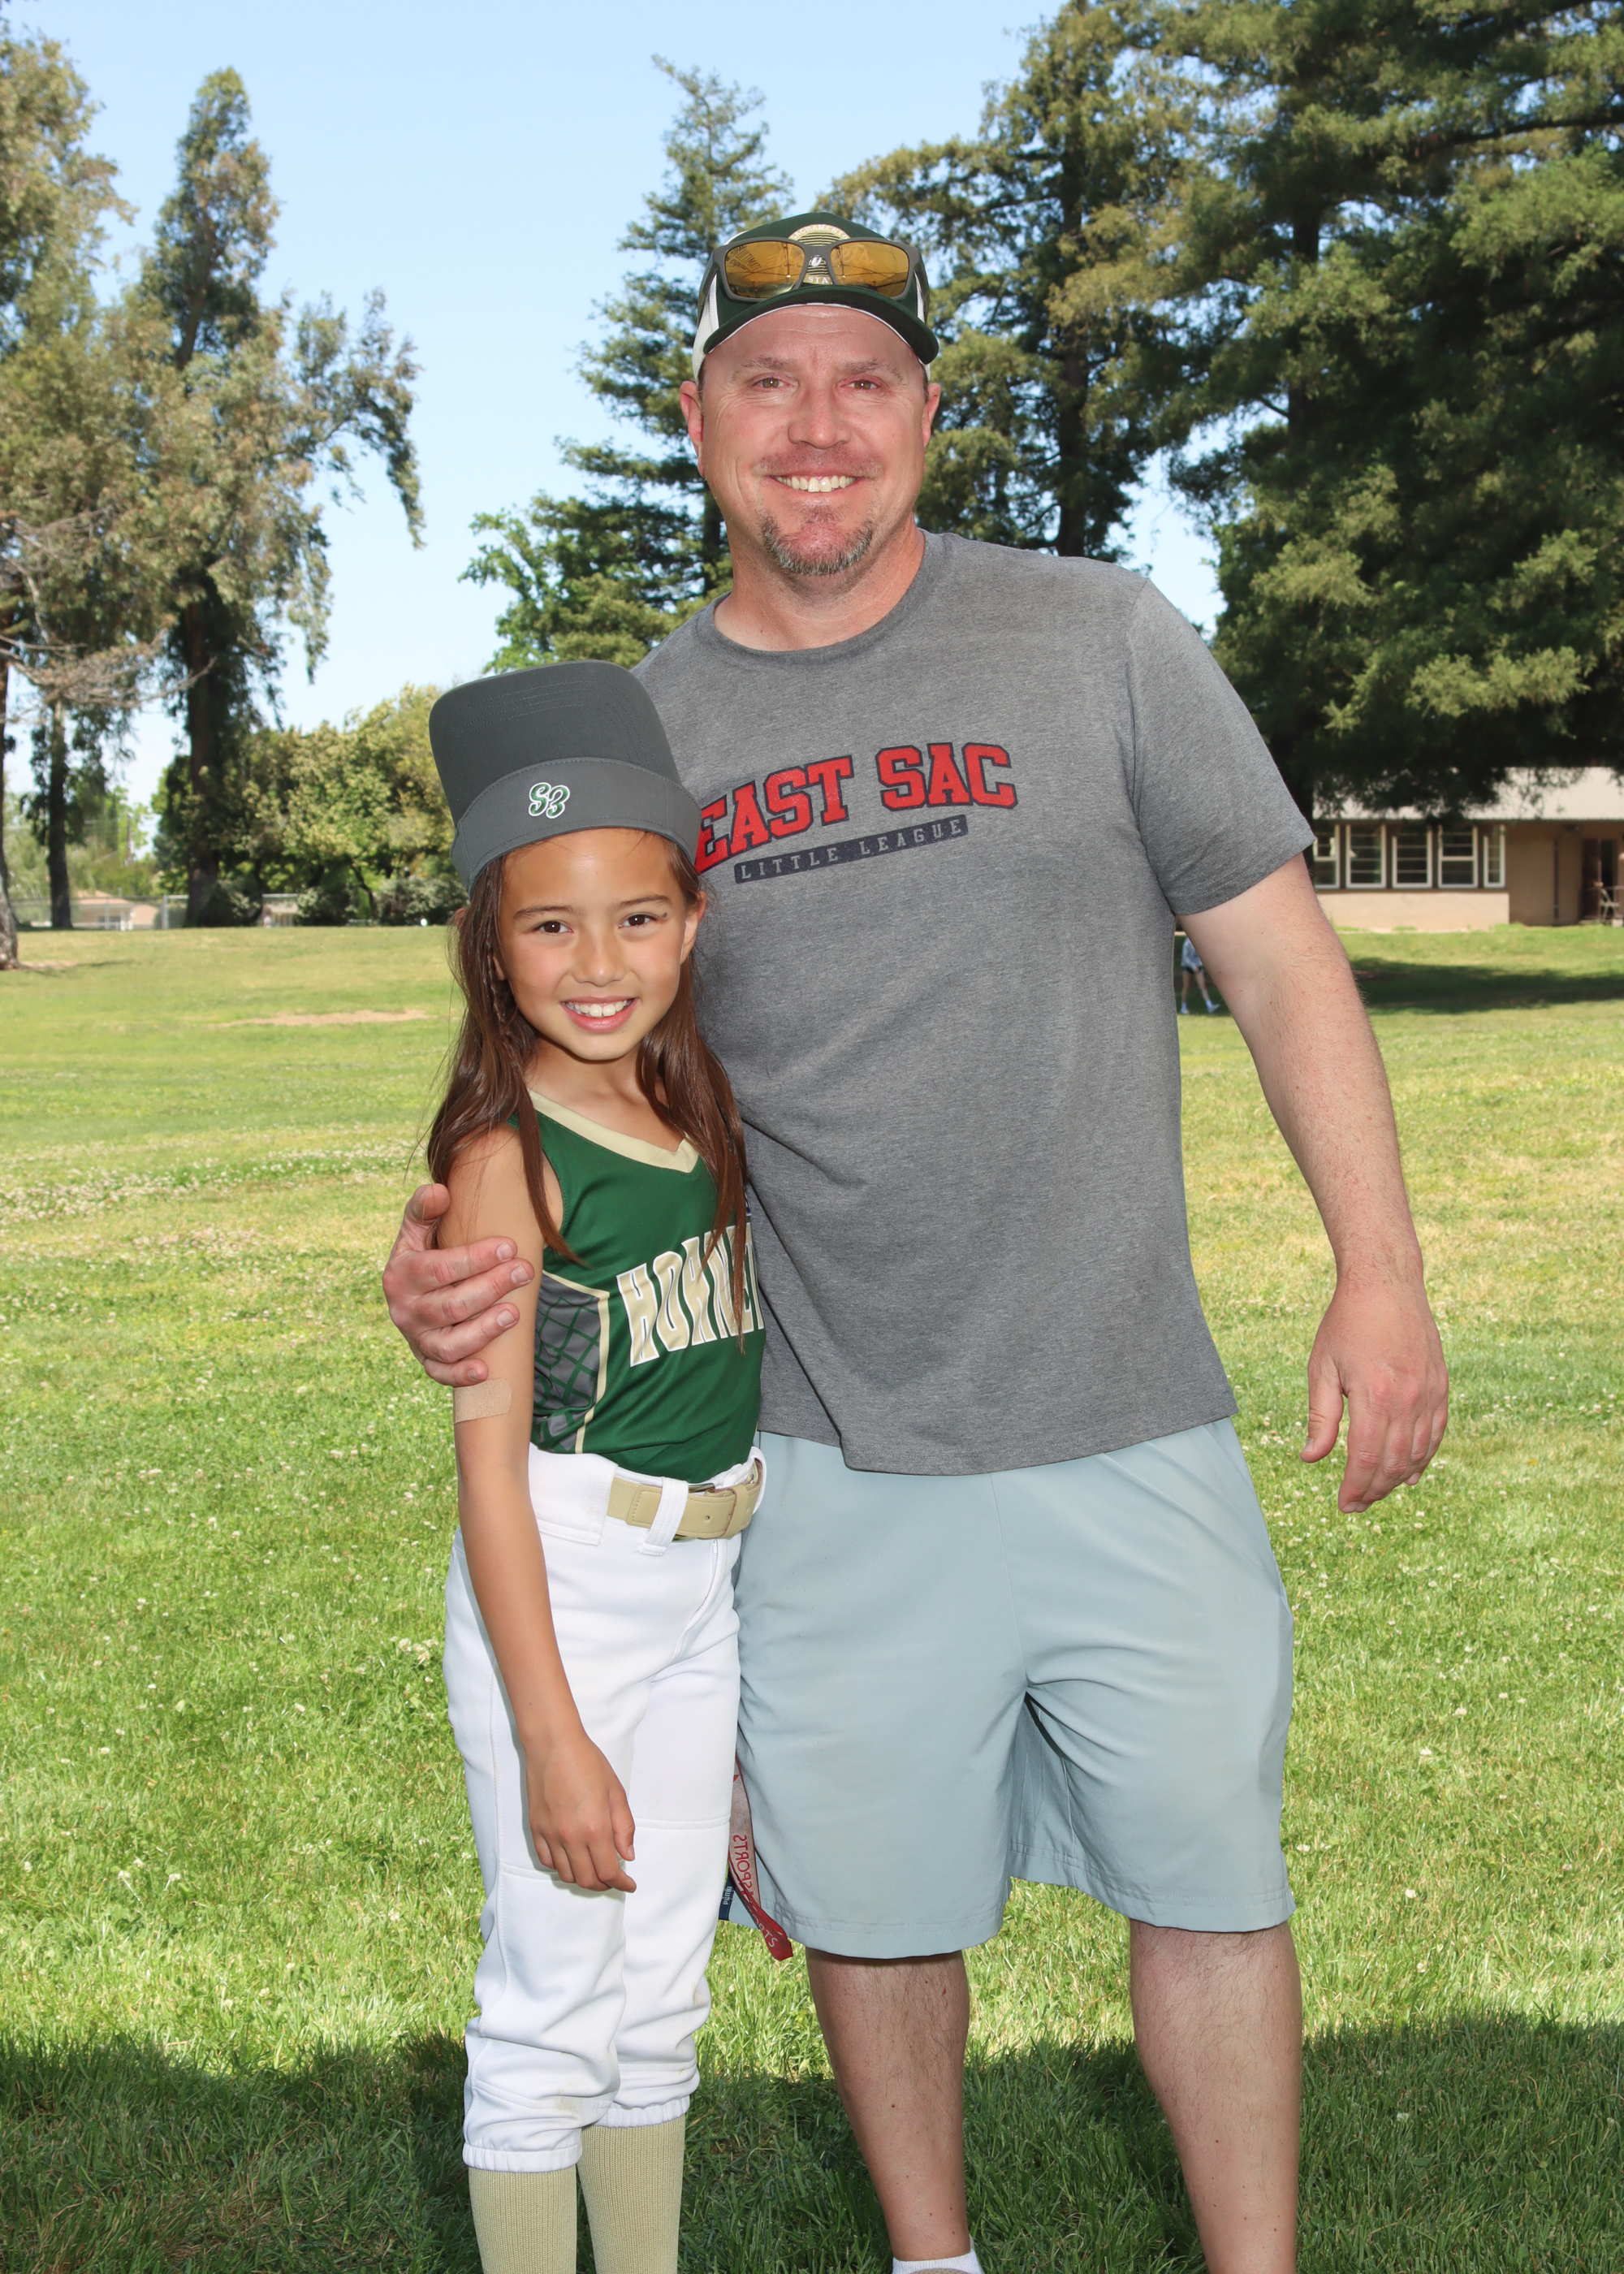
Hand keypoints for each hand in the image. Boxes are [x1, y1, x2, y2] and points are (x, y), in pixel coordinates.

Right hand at [381, 1183, 533, 1386]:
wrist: (410, 1289)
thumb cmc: (423, 1253)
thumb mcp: (417, 1229)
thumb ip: (424, 1209)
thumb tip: (440, 1192)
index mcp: (401, 1273)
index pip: (440, 1268)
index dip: (475, 1258)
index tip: (509, 1247)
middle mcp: (404, 1309)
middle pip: (451, 1305)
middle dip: (491, 1287)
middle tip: (525, 1271)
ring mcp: (415, 1337)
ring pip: (449, 1342)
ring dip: (484, 1330)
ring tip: (515, 1313)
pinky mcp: (426, 1359)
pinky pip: (441, 1373)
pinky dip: (460, 1376)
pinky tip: (485, 1371)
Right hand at [524, 1724, 636, 1892]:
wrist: (553, 1745)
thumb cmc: (588, 1763)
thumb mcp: (615, 1792)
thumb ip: (623, 1827)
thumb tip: (627, 1856)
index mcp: (594, 1829)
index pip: (608, 1872)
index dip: (621, 1883)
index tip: (629, 1884)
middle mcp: (570, 1838)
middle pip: (587, 1880)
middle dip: (604, 1885)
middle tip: (613, 1879)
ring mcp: (550, 1835)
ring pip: (566, 1875)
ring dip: (583, 1878)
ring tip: (594, 1869)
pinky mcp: (535, 1829)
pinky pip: (547, 1861)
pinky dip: (561, 1867)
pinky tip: (571, 1858)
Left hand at [1302, 1272, 1447, 1511]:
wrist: (1386, 1284)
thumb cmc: (1346, 1323)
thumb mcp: (1322, 1367)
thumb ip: (1321, 1416)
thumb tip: (1311, 1459)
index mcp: (1374, 1396)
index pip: (1365, 1459)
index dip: (1355, 1487)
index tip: (1344, 1505)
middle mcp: (1408, 1399)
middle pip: (1393, 1462)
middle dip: (1374, 1490)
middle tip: (1357, 1505)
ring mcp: (1429, 1393)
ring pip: (1418, 1453)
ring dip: (1397, 1479)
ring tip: (1377, 1492)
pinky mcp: (1441, 1386)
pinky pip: (1437, 1433)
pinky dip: (1424, 1458)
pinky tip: (1410, 1474)